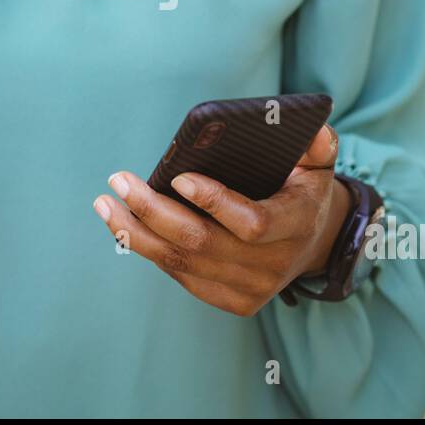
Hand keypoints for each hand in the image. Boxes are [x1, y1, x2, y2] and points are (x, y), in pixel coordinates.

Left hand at [94, 125, 349, 315]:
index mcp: (296, 224)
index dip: (214, 202)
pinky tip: (125, 226)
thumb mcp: (318, 162)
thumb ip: (317, 142)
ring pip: (183, 263)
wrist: (315, 243)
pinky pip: (183, 277)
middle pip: (202, 244)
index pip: (252, 223)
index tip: (178, 177)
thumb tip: (309, 122)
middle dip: (153, 212)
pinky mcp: (234, 302)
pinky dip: (151, 251)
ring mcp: (252, 288)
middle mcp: (274, 264)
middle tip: (119, 182)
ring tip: (106, 204)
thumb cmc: (304, 190)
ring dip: (137, 234)